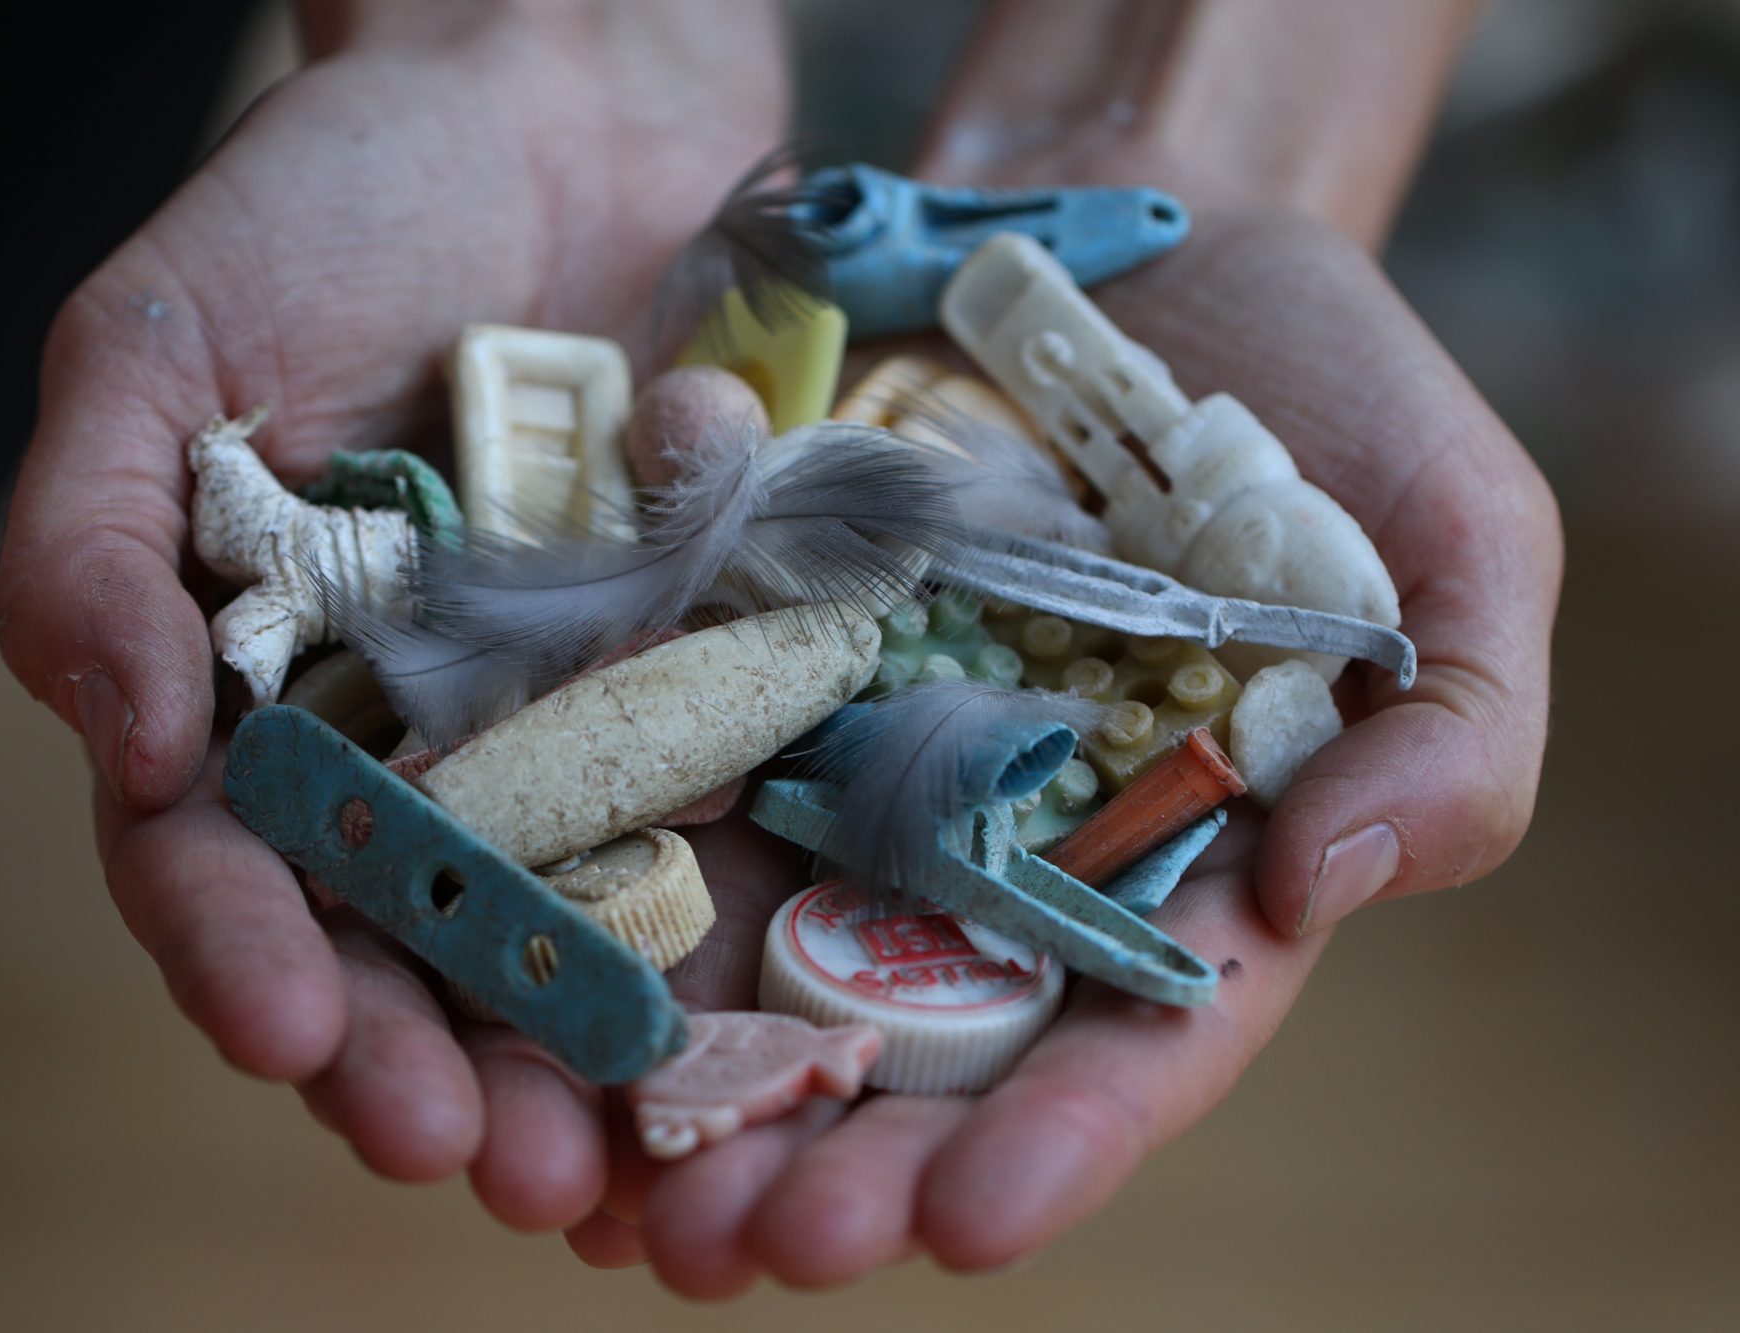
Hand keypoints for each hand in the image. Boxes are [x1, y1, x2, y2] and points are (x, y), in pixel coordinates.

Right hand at [0, 0, 786, 1214]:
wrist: (557, 91)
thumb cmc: (329, 203)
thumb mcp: (159, 344)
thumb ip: (92, 539)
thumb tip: (120, 742)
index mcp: (262, 684)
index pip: (231, 865)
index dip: (251, 961)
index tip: (297, 1037)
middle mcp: (417, 729)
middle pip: (413, 936)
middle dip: (442, 1057)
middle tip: (495, 1161)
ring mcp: (572, 710)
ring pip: (579, 915)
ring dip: (596, 1041)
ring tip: (627, 1153)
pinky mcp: (712, 663)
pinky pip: (734, 791)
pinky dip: (747, 887)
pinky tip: (775, 989)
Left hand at [566, 17, 1560, 1282]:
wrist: (1119, 233)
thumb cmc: (1314, 398)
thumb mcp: (1448, 540)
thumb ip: (1449, 727)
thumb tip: (1329, 883)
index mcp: (1160, 858)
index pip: (1115, 1039)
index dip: (1052, 1144)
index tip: (969, 1223)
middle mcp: (981, 842)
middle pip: (902, 1039)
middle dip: (824, 1155)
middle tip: (738, 1246)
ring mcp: (837, 753)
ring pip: (740, 947)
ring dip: (665, 1076)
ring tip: (595, 1188)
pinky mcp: (719, 650)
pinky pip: (630, 766)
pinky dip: (568, 871)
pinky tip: (503, 972)